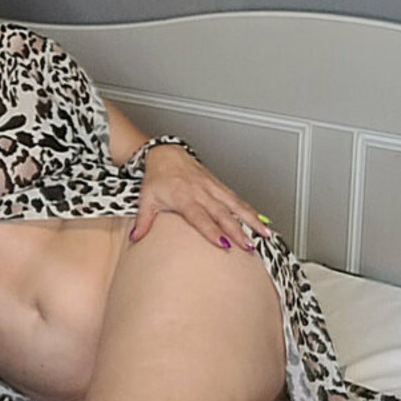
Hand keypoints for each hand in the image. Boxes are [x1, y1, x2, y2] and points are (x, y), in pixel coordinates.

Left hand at [131, 145, 273, 250]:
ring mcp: (212, 188)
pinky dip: (251, 210)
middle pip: (222, 213)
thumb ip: (143, 221)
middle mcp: (201, 192)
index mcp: (184, 197)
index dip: (212, 231)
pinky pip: (237, 198)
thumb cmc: (157, 178)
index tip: (224, 244)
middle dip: (237, 230)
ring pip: (236, 205)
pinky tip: (262, 221)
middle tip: (249, 246)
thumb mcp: (146, 199)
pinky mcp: (219, 185)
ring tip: (265, 234)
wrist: (166, 154)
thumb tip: (135, 238)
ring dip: (252, 220)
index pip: (200, 217)